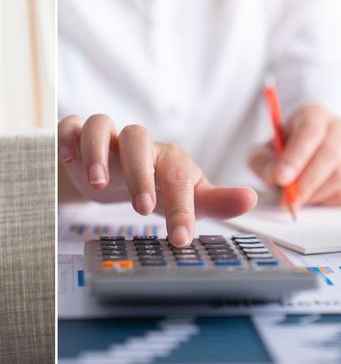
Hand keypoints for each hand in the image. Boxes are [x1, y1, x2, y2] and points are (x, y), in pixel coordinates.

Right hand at [58, 114, 257, 246]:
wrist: (117, 177)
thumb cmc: (158, 186)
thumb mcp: (188, 196)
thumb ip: (218, 201)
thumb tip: (253, 199)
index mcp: (168, 160)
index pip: (178, 177)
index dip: (181, 208)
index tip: (181, 237)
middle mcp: (139, 146)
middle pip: (139, 140)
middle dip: (140, 173)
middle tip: (143, 208)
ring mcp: (108, 140)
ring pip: (101, 125)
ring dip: (97, 152)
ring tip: (99, 184)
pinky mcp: (78, 139)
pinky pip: (69, 126)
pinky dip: (66, 139)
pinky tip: (69, 161)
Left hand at [249, 104, 340, 207]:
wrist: (300, 157)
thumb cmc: (282, 151)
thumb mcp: (264, 152)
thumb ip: (264, 163)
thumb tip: (275, 176)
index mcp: (314, 115)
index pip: (311, 130)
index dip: (296, 155)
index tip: (281, 177)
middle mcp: (338, 130)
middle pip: (331, 152)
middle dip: (308, 180)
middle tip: (289, 199)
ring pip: (340, 176)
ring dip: (314, 194)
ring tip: (295, 199)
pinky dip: (324, 202)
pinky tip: (310, 198)